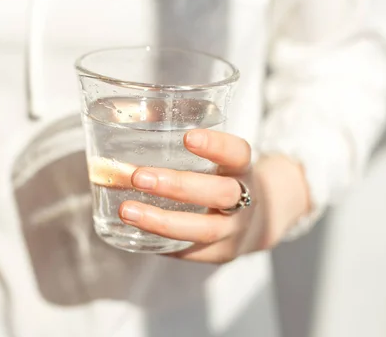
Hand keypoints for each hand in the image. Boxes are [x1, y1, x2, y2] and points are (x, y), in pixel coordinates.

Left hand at [118, 130, 310, 262]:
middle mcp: (245, 201)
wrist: (259, 221)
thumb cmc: (221, 180)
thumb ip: (180, 149)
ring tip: (127, 210)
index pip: (238, 154)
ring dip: (161, 220)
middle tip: (138, 177)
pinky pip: (189, 252)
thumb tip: (126, 130)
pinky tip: (133, 233)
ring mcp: (234, 232)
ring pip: (203, 229)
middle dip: (178, 186)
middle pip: (221, 193)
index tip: (187, 137)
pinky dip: (160, 242)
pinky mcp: (220, 254)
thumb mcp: (217, 162)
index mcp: (243, 170)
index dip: (216, 145)